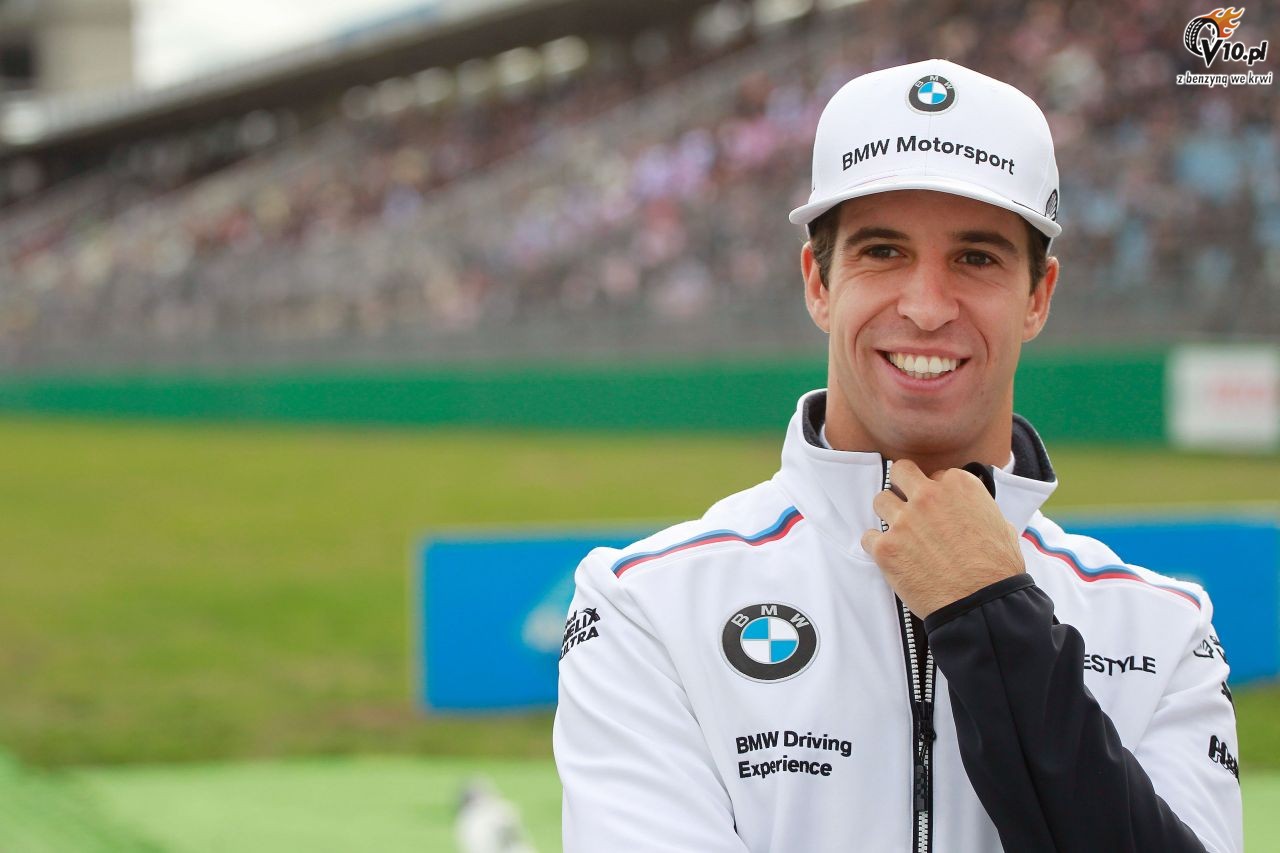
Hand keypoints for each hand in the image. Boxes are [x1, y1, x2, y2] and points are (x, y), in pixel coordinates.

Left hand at [861, 459, 1024, 618]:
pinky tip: (891, 556)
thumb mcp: (1002, 526)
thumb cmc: (996, 571)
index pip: (936, 475)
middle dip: (903, 486)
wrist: (981, 605)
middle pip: (901, 472)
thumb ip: (979, 509)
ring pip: (881, 500)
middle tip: (908, 504)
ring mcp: (904, 521)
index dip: (937, 493)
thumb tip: (973, 511)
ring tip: (900, 533)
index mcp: (959, 486)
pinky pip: (868, 536)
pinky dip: (877, 546)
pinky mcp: (886, 547)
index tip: (938, 508)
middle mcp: (928, 496)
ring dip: (888, 514)